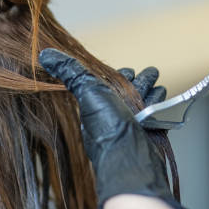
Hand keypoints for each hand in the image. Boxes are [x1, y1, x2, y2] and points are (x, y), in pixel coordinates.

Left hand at [39, 49, 189, 208]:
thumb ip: (69, 70)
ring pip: (144, 99)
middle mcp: (116, 113)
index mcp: (99, 103)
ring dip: (151, 87)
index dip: (117, 75)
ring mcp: (134, 122)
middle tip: (149, 71)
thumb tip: (45, 55)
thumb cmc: (107, 127)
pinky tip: (162, 94)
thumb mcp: (85, 90)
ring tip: (155, 79)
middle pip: (129, 90)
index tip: (126, 69)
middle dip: (139, 79)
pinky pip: (156, 111)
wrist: (130, 153)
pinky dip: (160, 101)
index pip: (109, 84)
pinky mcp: (150, 129)